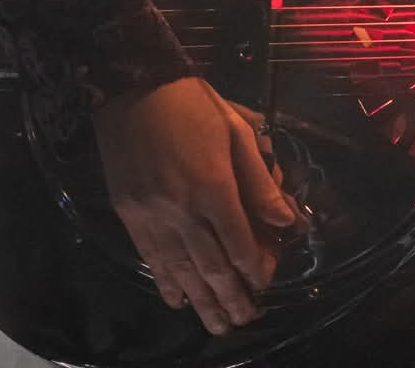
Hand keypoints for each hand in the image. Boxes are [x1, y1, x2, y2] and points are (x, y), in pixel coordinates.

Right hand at [91, 76, 299, 335]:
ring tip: (217, 325)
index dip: (255, 268)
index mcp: (213, 187)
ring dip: (201, 301)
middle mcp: (182, 210)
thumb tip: (286, 219)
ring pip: (180, 270)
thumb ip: (261, 180)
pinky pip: (150, 258)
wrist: (132, 89)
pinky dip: (165, 283)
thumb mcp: (238, 131)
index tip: (266, 284)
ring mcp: (151, 216)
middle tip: (246, 320)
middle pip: (211, 265)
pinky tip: (178, 300)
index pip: (239, 242)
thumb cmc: (193, 105)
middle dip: (231, 297)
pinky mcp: (128, 215)